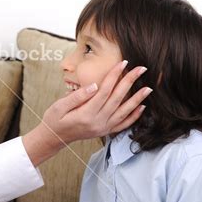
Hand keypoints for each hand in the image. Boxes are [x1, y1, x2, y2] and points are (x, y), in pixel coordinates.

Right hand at [22, 60, 151, 165]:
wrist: (53, 138)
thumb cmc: (54, 119)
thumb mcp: (60, 106)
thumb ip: (78, 96)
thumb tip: (95, 85)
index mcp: (86, 114)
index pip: (104, 91)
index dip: (114, 76)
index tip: (123, 63)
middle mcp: (97, 122)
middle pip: (117, 99)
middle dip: (130, 82)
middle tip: (141, 69)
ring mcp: (102, 128)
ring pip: (124, 112)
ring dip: (137, 99)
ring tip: (148, 88)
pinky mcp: (104, 131)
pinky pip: (122, 125)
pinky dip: (133, 117)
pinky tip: (141, 107)